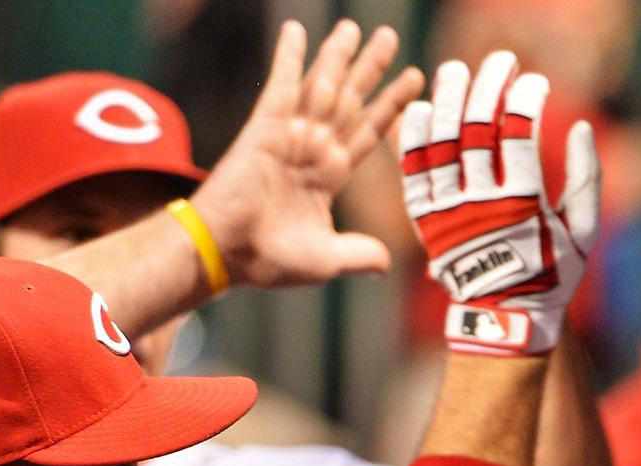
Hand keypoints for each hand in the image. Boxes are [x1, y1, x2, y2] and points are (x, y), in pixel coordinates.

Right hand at [190, 20, 423, 288]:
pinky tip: (296, 29)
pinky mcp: (263, 128)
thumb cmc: (268, 261)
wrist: (226, 255)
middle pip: (350, 100)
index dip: (391, 105)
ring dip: (337, 56)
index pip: (369, 131)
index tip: (414, 80)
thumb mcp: (327, 260)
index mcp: (330, 175)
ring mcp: (289, 136)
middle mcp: (313, 149)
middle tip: (389, 37)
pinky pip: (280, 85)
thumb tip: (388, 265)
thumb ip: (359, 254)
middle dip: (370, 69)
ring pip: (321, 87)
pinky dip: (288, 57)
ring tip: (353, 26)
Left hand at [399, 51, 599, 356]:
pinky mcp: (425, 221)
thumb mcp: (584, 233)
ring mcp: (447, 212)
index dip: (524, 100)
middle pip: (476, 130)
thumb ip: (587, 180)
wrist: (504, 320)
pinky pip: (412, 172)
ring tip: (454, 72)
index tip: (534, 81)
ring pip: (439, 144)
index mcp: (522, 206)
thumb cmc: (552, 274)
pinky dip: (412, 139)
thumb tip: (580, 127)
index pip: (517, 136)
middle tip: (499, 60)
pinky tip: (418, 109)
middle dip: (488, 87)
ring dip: (446, 102)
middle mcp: (480, 205)